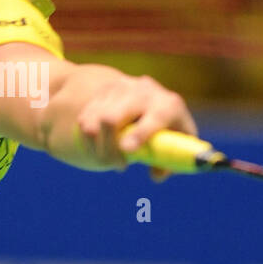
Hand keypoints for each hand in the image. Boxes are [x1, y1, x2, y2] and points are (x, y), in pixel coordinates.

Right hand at [74, 73, 197, 177]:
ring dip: (96, 148)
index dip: (139, 134)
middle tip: (120, 166)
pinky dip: (87, 141)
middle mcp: (143, 92)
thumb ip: (170, 160)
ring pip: (93, 122)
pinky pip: (84, 120)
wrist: (151, 96)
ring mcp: (120, 89)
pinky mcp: (102, 93)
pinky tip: (98, 149)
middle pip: (112, 118)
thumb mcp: (178, 141)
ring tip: (108, 160)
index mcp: (169, 104)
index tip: (127, 150)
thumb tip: (155, 174)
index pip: (154, 117)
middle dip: (110, 148)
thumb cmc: (170, 128)